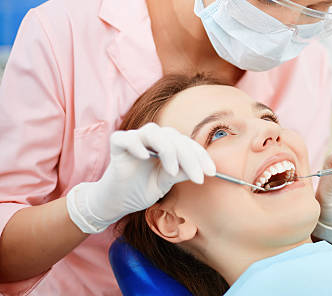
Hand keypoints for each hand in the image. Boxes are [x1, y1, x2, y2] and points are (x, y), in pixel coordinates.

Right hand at [66, 123, 214, 233]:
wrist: (117, 202)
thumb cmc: (142, 189)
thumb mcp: (167, 182)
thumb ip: (182, 172)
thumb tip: (203, 169)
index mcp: (167, 145)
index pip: (187, 144)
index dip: (201, 156)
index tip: (211, 172)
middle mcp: (152, 139)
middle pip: (174, 137)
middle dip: (189, 157)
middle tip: (198, 177)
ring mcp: (134, 140)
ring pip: (153, 131)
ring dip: (167, 149)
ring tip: (172, 171)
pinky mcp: (117, 145)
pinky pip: (125, 138)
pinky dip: (136, 144)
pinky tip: (145, 157)